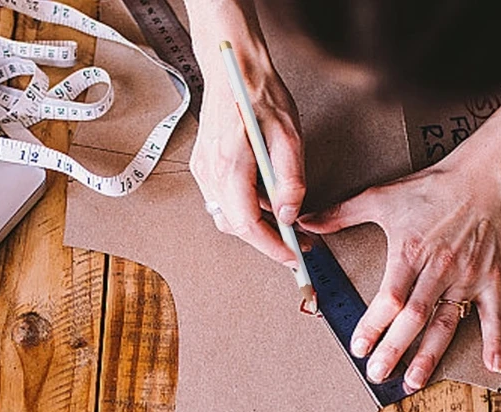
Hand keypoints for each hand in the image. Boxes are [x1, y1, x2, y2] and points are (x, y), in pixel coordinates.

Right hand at [191, 53, 306, 265]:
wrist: (232, 68)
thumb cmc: (259, 93)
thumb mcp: (289, 136)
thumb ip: (291, 181)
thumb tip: (289, 215)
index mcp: (230, 165)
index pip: (247, 224)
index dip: (270, 246)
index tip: (291, 256)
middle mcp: (211, 173)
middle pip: (237, 226)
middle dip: (267, 240)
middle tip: (296, 242)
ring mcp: (204, 171)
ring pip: (230, 217)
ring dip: (258, 224)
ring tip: (286, 219)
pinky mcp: (204, 168)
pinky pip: (225, 201)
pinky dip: (247, 208)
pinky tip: (267, 199)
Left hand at [300, 103, 500, 389]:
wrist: (484, 175)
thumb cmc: (429, 188)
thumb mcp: (380, 196)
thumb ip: (340, 214)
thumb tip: (302, 221)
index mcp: (409, 253)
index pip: (389, 298)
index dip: (373, 325)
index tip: (358, 348)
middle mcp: (438, 270)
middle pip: (415, 318)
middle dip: (395, 349)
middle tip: (377, 375)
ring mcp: (465, 277)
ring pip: (446, 323)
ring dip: (430, 355)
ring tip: (415, 382)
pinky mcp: (490, 278)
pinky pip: (493, 313)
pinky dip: (495, 339)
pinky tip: (493, 365)